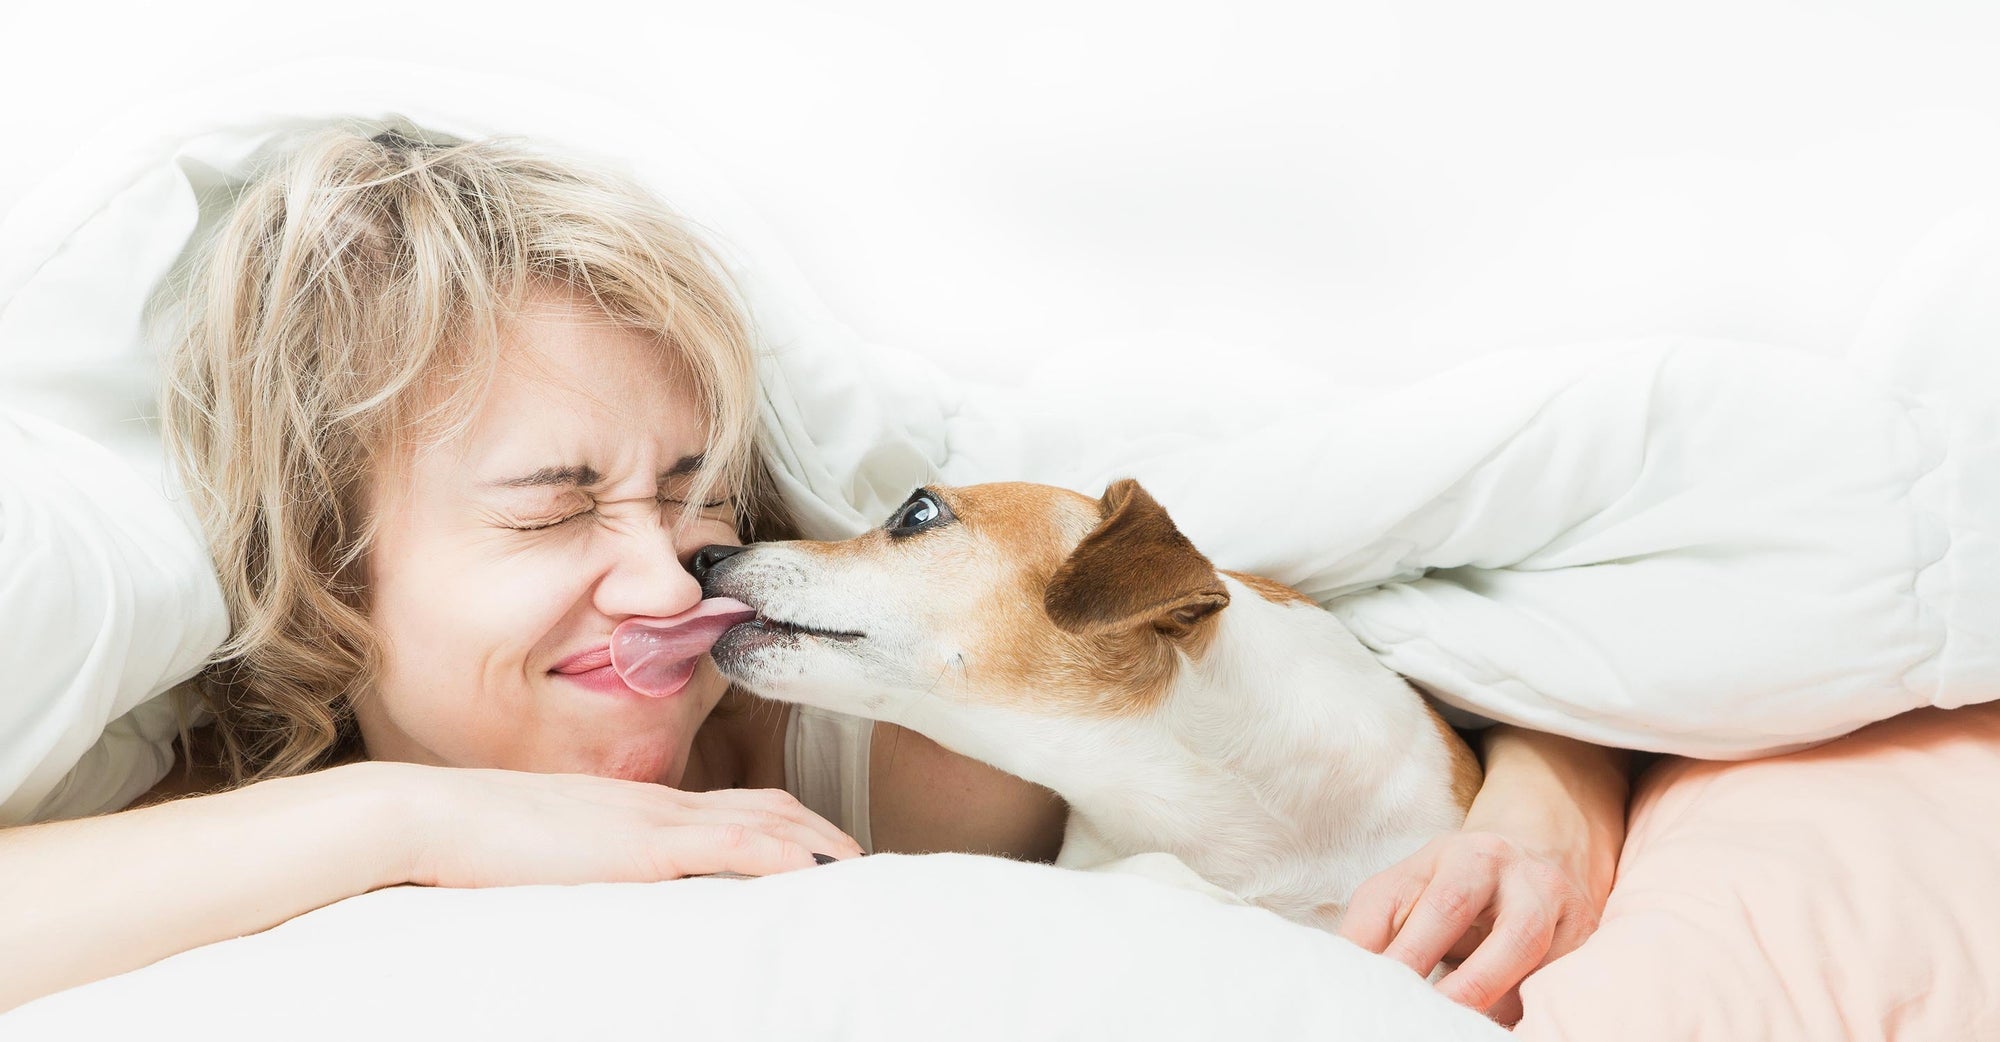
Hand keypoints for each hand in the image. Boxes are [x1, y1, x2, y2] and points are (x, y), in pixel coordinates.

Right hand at [371, 762, 866, 888]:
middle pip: (763, 805)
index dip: (784, 820)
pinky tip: (813, 873)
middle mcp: (654, 801)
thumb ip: (587, 860)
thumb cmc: (473, 840)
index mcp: (634, 802)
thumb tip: (606, 884)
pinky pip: (727, 845)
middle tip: (860, 859)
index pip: (730, 801)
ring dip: (815, 844)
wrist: (429, 819)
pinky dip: (778, 855)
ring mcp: (650, 818)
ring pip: (760, 820)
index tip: (819, 845)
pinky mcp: (640, 846)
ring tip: (857, 868)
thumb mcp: (547, 849)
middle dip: (817, 832)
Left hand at [1338, 830, 1596, 1021]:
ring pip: (1540, 962)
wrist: (1541, 846)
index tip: (1383, 987)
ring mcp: (1565, 911)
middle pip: (1509, 937)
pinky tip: (1500, 1028)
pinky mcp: (1590, 941)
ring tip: (1464, 1028)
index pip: (1442, 905)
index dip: (1412, 952)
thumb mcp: (1409, 883)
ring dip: (1500, 1002)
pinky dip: (1531, 1011)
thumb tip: (1346, 969)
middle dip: (1467, 984)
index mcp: (1471, 857)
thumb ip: (1373, 924)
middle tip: (1425, 1017)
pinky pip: (1561, 984)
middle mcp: (1526, 878)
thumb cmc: (1454, 878)